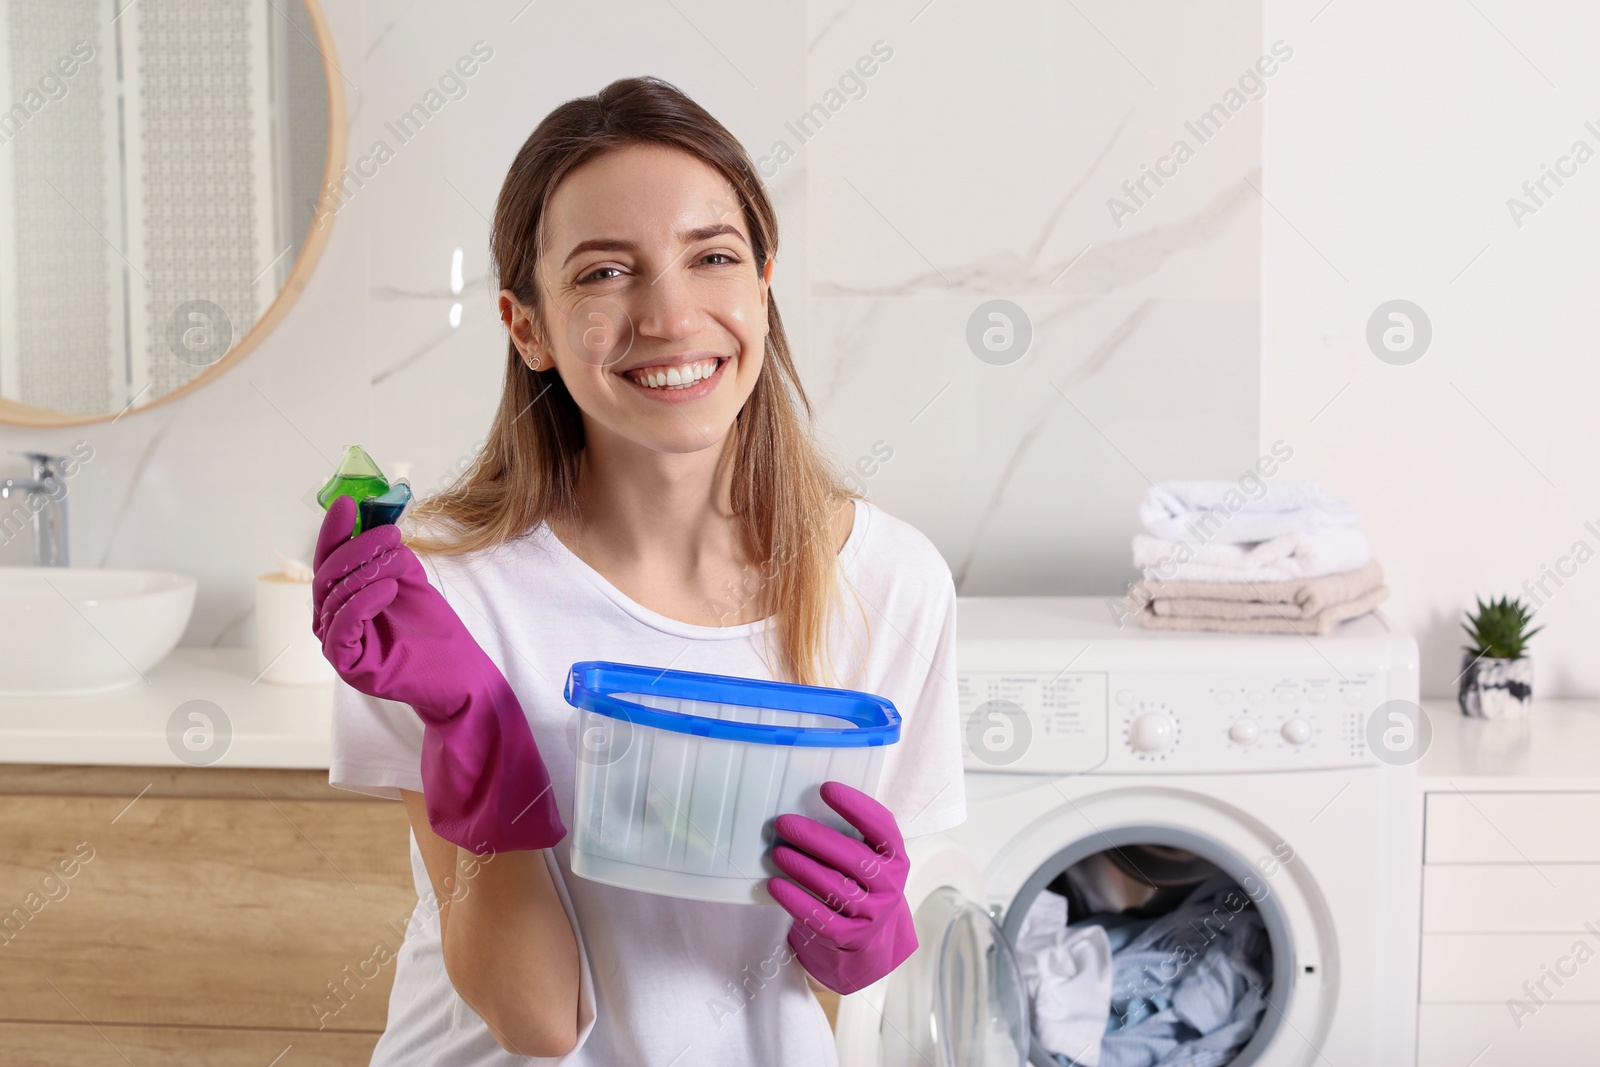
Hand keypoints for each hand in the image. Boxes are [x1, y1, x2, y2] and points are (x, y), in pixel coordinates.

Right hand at [312, 495, 564, 853]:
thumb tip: (373, 512)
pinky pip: (341, 628)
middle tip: (388, 537)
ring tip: (398, 566)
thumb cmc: (434, 630)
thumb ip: (386, 551)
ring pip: (333, 597)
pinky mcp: (348, 666)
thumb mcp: (409, 579)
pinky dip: (362, 602)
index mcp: (343, 598)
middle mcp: (332, 621)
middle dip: (356, 549)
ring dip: (365, 572)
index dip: (335, 530)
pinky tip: (388, 587)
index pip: (328, 558)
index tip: (349, 503)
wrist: (460, 675)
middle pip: (327, 574)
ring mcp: (337, 645)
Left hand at [766, 781, 916, 994]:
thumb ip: (854, 834)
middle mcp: (890, 886)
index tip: (826, 788)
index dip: (856, 806)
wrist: (869, 941)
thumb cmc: (861, 885)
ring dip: (801, 867)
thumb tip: (809, 802)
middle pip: (852, 857)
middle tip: (784, 822)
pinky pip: (819, 917)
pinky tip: (776, 885)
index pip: (882, 828)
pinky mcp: (850, 937)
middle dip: (815, 837)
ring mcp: (872, 915)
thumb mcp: (870, 859)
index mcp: (896, 858)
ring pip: (834, 887)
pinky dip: (795, 900)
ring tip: (777, 852)